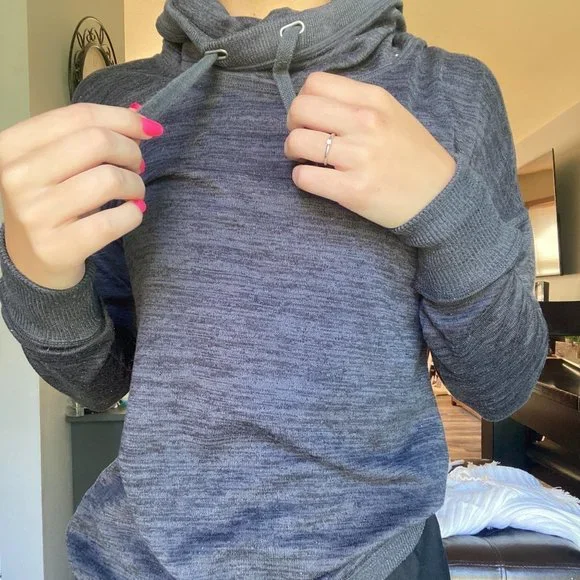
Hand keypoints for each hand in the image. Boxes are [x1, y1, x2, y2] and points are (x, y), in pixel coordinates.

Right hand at [0, 103, 162, 289]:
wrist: (32, 259)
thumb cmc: (52, 201)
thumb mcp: (58, 163)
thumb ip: (90, 136)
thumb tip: (142, 117)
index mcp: (12, 145)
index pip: (80, 117)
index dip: (124, 119)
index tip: (150, 130)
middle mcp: (17, 176)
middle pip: (97, 142)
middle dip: (131, 152)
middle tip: (137, 166)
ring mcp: (35, 214)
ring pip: (109, 179)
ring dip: (135, 184)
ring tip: (134, 192)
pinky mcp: (58, 246)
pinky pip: (114, 221)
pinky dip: (134, 214)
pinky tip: (132, 212)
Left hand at [284, 72, 456, 228]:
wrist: (438, 197)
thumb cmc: (413, 155)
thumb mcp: (393, 114)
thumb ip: (357, 104)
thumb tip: (316, 104)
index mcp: (374, 100)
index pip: (316, 83)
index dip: (303, 99)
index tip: (309, 116)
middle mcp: (365, 123)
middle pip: (300, 109)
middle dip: (292, 124)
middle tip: (301, 138)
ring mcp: (358, 157)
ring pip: (297, 143)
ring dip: (293, 152)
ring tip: (305, 160)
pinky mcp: (352, 190)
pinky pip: (305, 178)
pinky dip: (302, 178)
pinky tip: (313, 179)